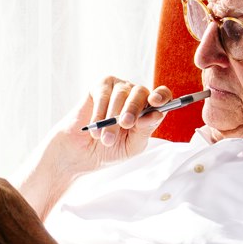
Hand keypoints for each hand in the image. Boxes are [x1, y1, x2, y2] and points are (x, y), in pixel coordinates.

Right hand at [20, 76, 175, 208]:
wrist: (80, 155)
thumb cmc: (108, 150)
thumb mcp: (132, 145)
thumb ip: (145, 130)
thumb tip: (156, 114)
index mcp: (147, 109)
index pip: (162, 96)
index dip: (162, 95)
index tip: (156, 102)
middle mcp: (134, 96)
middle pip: (141, 92)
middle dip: (133, 109)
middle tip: (125, 124)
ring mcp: (117, 90)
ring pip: (121, 95)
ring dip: (113, 118)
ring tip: (105, 139)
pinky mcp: (99, 88)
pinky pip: (103, 94)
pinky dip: (99, 113)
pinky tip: (95, 128)